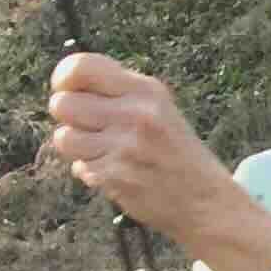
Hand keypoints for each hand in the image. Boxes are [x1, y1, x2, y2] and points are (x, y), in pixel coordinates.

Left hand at [44, 54, 237, 243]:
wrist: (208, 203)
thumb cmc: (176, 153)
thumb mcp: (159, 108)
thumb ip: (118, 93)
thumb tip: (65, 86)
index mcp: (146, 90)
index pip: (80, 67)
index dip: (62, 79)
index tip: (67, 91)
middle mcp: (136, 115)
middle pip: (62, 104)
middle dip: (68, 118)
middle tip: (89, 128)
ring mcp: (125, 148)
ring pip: (64, 138)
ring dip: (77, 148)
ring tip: (103, 153)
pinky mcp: (117, 177)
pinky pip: (80, 168)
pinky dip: (93, 172)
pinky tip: (118, 174)